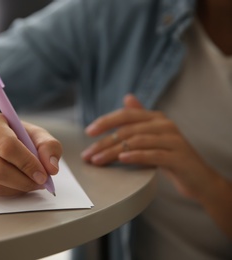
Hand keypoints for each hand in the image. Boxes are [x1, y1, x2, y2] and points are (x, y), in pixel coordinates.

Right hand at [0, 112, 61, 195]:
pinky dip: (8, 193)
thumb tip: (51, 168)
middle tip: (40, 183)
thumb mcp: (35, 134)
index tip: (43, 175)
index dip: (27, 163)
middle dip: (23, 181)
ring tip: (31, 183)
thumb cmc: (17, 136)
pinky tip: (17, 184)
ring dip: (17, 189)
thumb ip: (49, 146)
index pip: (7, 146)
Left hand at [81, 94, 216, 199]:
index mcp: (156, 118)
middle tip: (87, 154)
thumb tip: (127, 97)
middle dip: (103, 142)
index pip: (126, 115)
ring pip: (136, 142)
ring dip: (113, 152)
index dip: (105, 121)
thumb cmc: (171, 157)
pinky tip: (121, 159)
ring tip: (97, 160)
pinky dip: (135, 156)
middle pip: (127, 130)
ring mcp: (173, 140)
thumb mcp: (154, 136)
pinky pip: (153, 154)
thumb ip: (140, 119)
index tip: (88, 132)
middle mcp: (165, 124)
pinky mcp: (178, 157)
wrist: (200, 179)